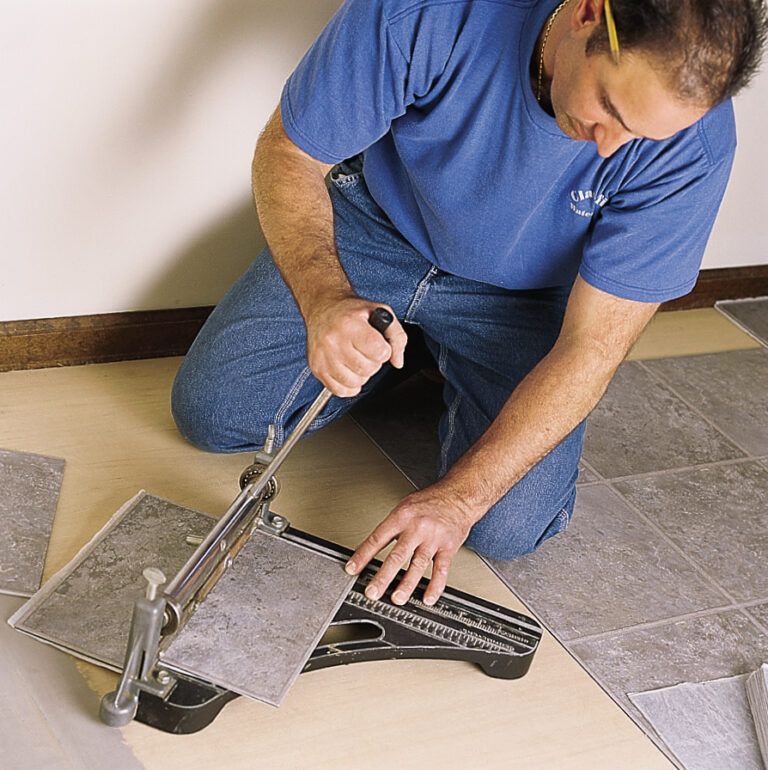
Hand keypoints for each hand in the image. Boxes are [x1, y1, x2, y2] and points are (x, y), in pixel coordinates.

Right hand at [306, 294, 406, 396]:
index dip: (384, 351)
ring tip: (357, 359)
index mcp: (350, 324)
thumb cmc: (351, 311)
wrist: (323, 307)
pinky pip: (340, 391)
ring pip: (355, 382)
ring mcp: (323, 357)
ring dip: (361, 374)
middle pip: (367, 369)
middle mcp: (334, 341)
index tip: (379, 344)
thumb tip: (397, 361)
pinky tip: (349, 370)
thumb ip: (397, 336)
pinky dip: (349, 386)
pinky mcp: (317, 368)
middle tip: (367, 351)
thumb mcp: (380, 312)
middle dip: (373, 362)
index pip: (379, 352)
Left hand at [345, 485, 479, 605]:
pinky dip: (435, 586)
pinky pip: (441, 570)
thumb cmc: (430, 502)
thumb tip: (372, 549)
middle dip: (383, 576)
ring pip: (418, 565)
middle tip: (372, 591)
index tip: (352, 569)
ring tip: (397, 598)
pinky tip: (428, 597)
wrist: (458, 496)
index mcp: (402, 517)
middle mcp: (417, 528)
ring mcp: (433, 539)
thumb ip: (391, 527)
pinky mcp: (448, 548)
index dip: (363, 555)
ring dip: (406, 584)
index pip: (378, 538)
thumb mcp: (405, 507)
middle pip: (397, 555)